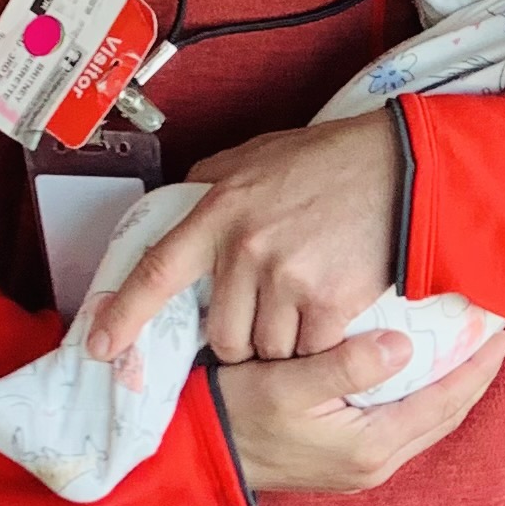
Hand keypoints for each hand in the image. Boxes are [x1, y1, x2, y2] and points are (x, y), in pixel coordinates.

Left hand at [91, 114, 400, 365]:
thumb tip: (181, 199)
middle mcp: (246, 248)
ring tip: (308, 307)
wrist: (404, 171)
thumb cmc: (333, 160)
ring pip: (267, 349)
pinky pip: (310, 351)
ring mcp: (287, 278)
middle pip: (224, 335)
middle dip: (242, 339)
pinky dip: (320, 345)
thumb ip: (214, 179)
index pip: (158, 271)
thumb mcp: (259, 155)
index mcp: (220, 211)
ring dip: (285, 343)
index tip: (100, 346)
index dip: (124, 315)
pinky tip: (335, 314)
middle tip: (269, 317)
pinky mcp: (329, 302)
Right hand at [220, 326, 504, 493]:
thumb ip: (347, 365)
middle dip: (473, 377)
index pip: (444, 404)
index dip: (476, 368)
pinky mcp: (347, 460)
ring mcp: (361, 466)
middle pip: (445, 417)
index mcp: (370, 447)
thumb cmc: (237, 411)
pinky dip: (423, 397)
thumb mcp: (288, 383)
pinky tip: (423, 370)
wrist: (197, 452)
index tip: (500, 333)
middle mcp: (374, 464)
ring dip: (451, 388)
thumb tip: (405, 346)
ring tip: (468, 349)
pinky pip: (403, 425)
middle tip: (495, 336)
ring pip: (426, 423)